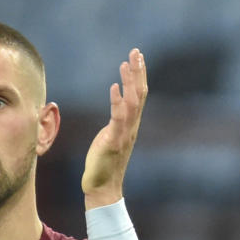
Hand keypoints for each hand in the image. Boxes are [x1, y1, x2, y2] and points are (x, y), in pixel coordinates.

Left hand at [82, 48, 147, 208]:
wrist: (101, 187)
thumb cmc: (103, 164)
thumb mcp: (109, 137)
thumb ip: (115, 123)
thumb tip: (117, 109)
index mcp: (130, 125)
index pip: (138, 95)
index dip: (138, 76)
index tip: (137, 57)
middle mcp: (131, 127)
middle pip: (139, 94)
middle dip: (138, 72)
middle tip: (136, 52)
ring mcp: (124, 134)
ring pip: (131, 103)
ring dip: (129, 82)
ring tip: (125, 63)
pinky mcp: (114, 142)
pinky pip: (118, 119)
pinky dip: (117, 101)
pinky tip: (114, 86)